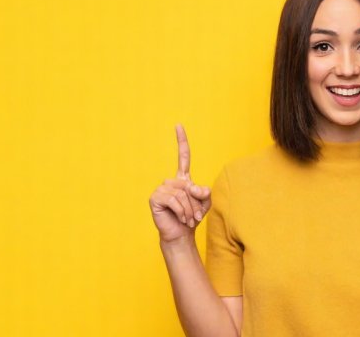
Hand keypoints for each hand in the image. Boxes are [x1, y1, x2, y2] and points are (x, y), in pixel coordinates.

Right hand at [149, 124, 212, 242]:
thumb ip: (204, 193)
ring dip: (189, 209)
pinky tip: (179, 218)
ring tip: (187, 219)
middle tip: (194, 216)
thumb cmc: (192, 218)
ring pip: (182, 194)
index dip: (181, 141)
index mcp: (182, 179)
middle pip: (189, 186)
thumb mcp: (204, 204)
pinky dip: (180, 211)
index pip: (183, 157)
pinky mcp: (155, 198)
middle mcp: (171, 182)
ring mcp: (162, 189)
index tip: (178, 125)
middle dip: (195, 203)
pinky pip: (173, 200)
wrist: (181, 234)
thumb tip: (195, 188)